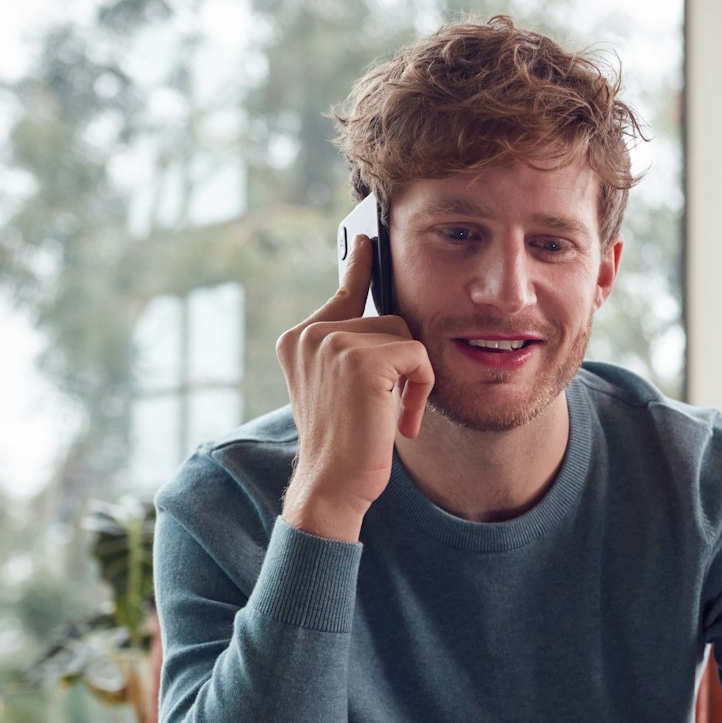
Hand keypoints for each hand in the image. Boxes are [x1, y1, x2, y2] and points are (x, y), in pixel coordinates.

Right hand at [274, 236, 435, 541]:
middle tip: (391, 409)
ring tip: (392, 417)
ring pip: (406, 337)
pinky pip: (418, 357)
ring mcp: (332, 342)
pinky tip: (401, 421)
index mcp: (300, 338)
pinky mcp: (360, 359)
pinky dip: (422, 390)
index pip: (343, 292)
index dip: (360, 267)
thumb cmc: (347, 444)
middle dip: (404, 364)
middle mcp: (310, 333)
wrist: (332, 483)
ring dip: (414, 379)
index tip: (367, 239)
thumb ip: (356, 351)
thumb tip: (392, 319)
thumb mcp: (345, 389)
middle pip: (390, 320)